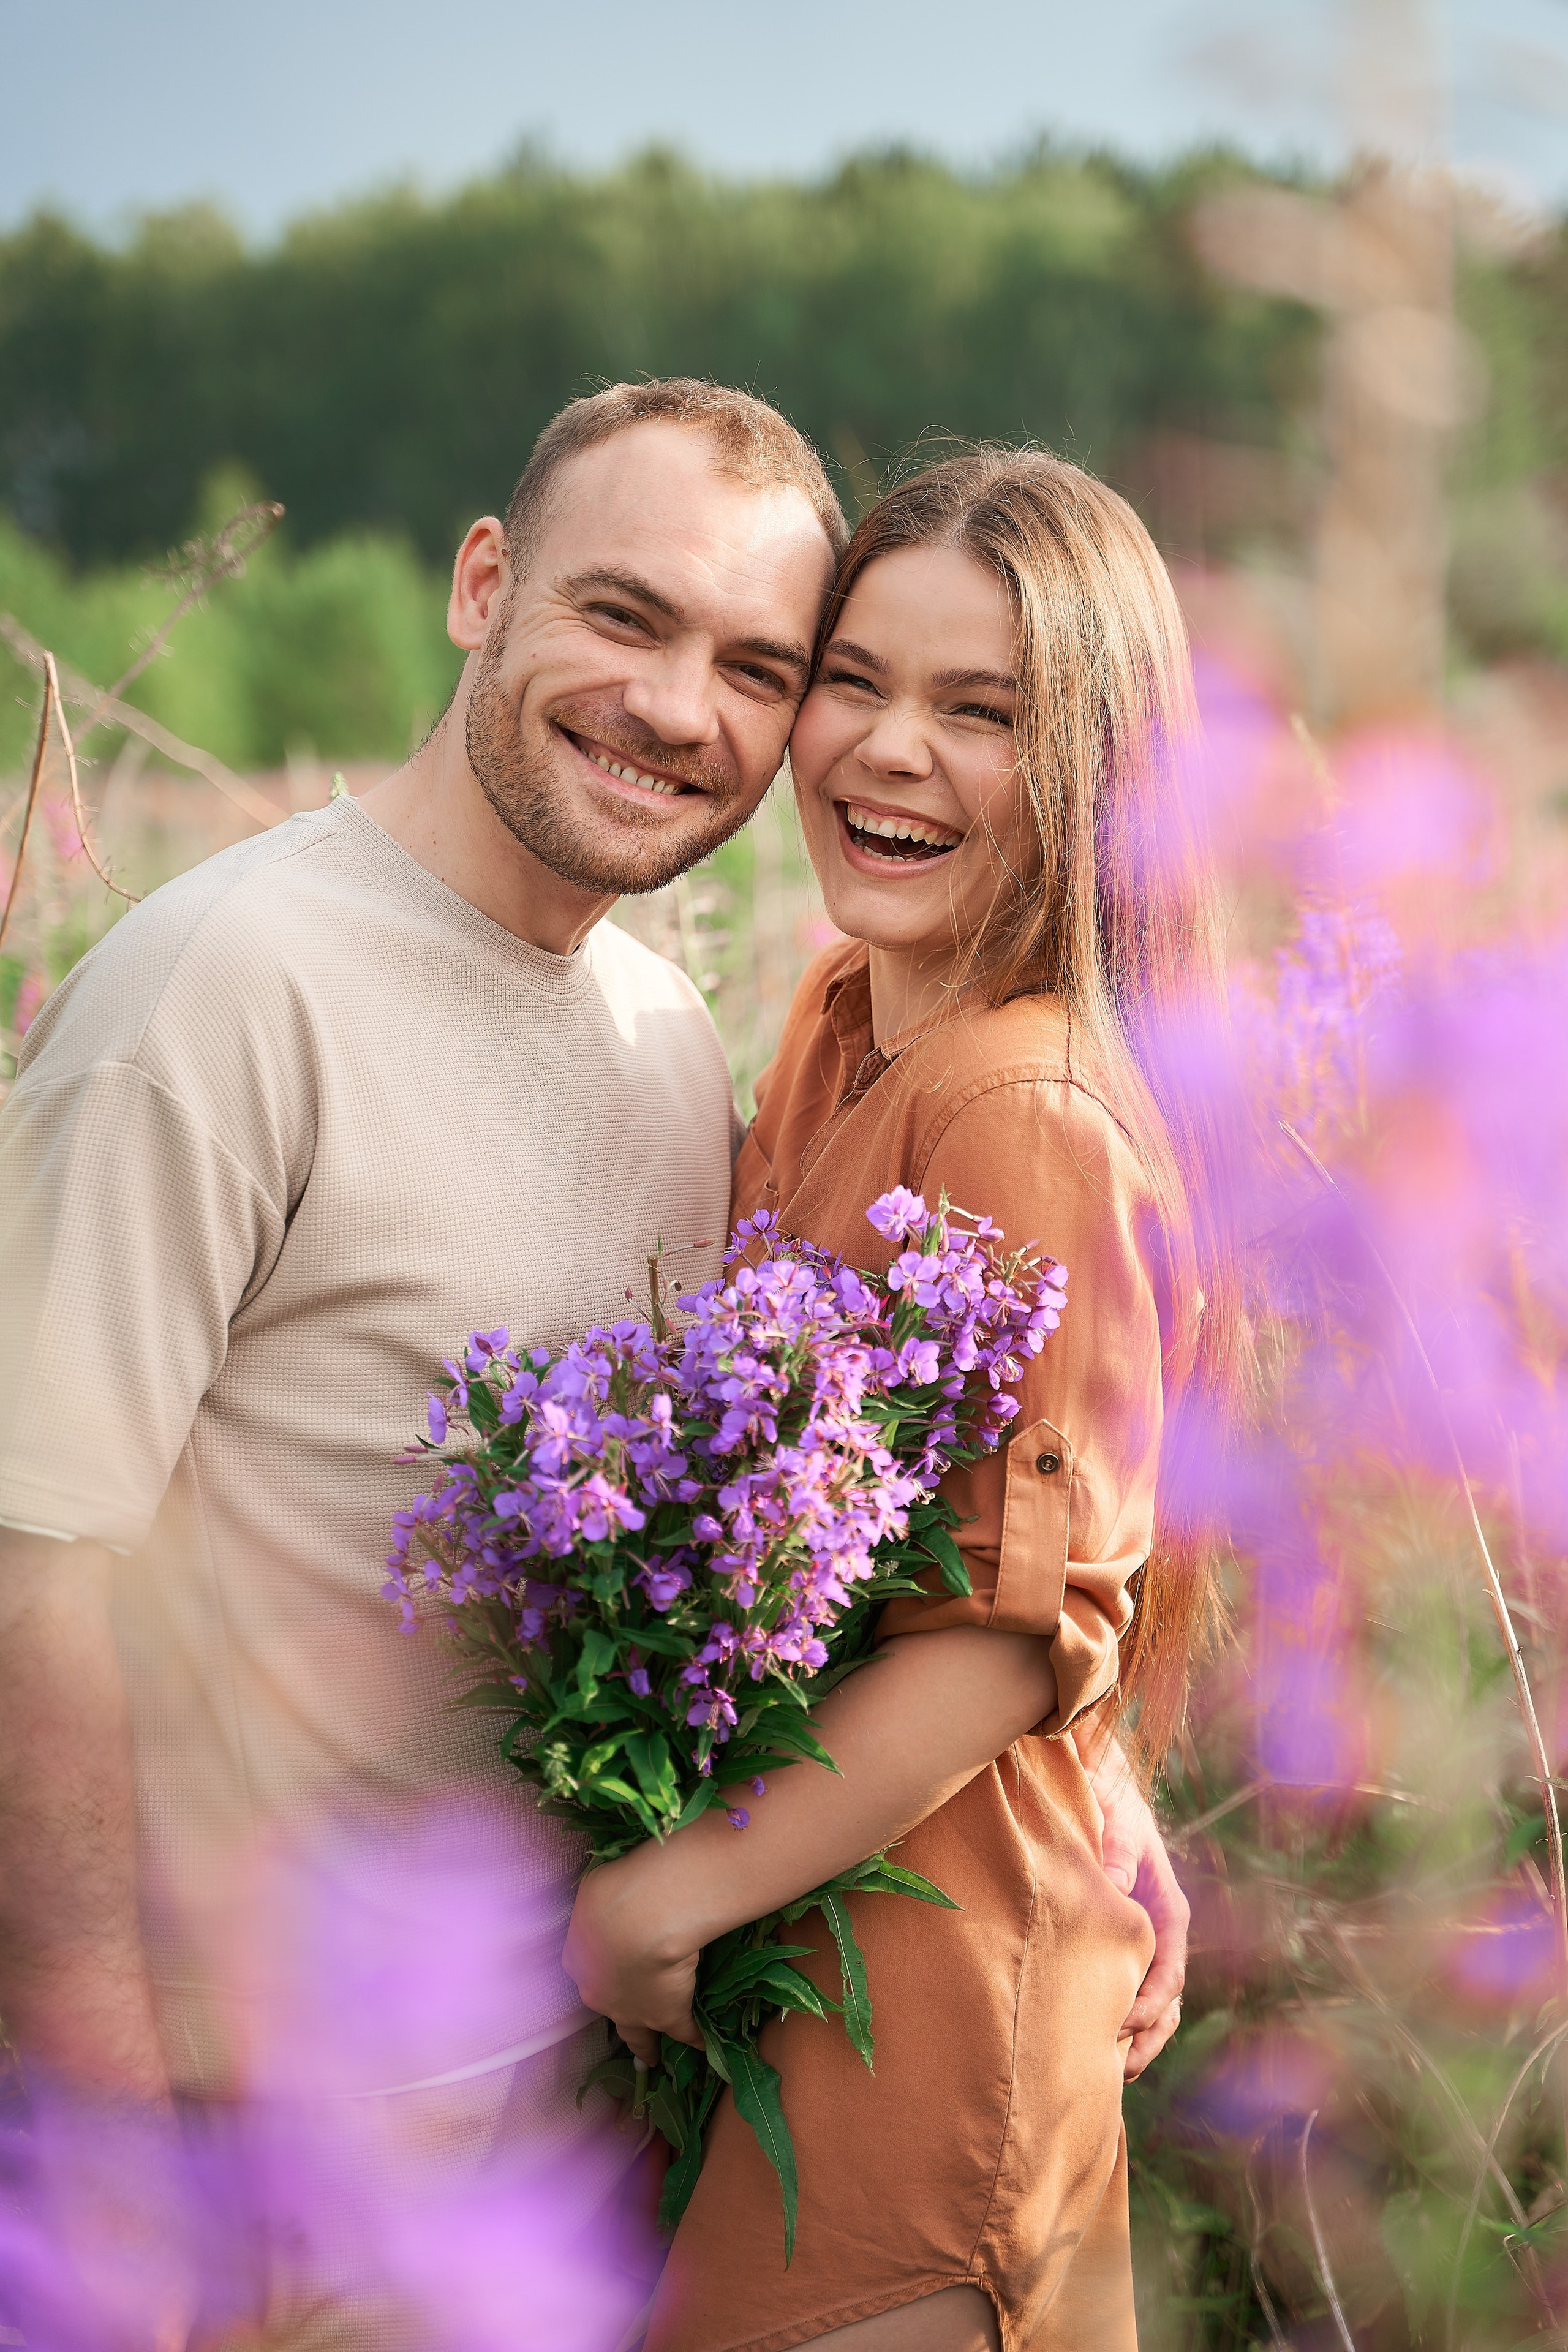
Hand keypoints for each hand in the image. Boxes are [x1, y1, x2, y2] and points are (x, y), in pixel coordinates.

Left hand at [562, 1861, 703, 2066]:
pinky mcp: (668, 2015)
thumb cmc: (612, 1895)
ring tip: (652, 2057)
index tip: (611, 1964)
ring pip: (638, 2034)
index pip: (589, 1970)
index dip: (601, 1968)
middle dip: (617, 2013)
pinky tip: (703, 2046)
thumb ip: (599, 1904)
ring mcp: (634, 2011)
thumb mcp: (596, 1891)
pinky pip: (683, 2032)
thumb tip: (608, 1897)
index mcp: (580, 1961)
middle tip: (623, 2025)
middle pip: (609, 2008)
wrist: (642, 1919)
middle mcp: (601, 1994)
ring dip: (645, 2044)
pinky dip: (693, 2039)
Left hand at [1080, 1733, 1189, 2081]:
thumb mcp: (1117, 1824)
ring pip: (1149, 2003)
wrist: (1098, 1788)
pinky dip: (1118, 2018)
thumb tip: (1115, 1883)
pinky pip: (1126, 1989)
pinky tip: (1096, 2043)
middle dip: (1147, 2036)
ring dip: (1136, 2037)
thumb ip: (1116, 1852)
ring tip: (1112, 2071)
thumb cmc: (1111, 1806)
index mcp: (1169, 1911)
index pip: (1170, 1971)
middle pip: (1165, 1999)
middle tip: (1120, 2068)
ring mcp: (1141, 1942)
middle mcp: (1159, 1933)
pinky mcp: (1117, 1945)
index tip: (1127, 2025)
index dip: (1151, 2004)